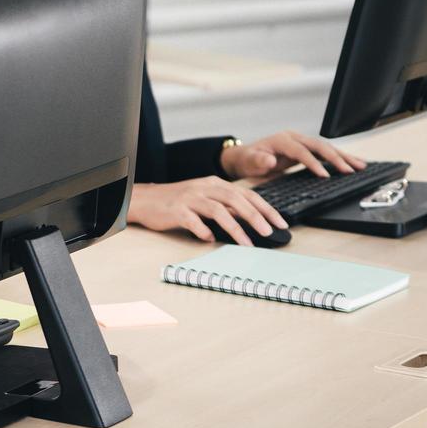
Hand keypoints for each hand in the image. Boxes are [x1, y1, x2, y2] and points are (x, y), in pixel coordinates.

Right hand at [129, 177, 287, 245]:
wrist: (145, 200)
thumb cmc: (177, 202)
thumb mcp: (205, 198)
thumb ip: (226, 205)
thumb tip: (252, 220)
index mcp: (214, 184)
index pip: (247, 194)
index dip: (266, 208)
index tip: (281, 222)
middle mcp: (204, 188)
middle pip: (236, 199)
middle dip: (256, 217)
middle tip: (269, 232)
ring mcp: (190, 198)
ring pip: (218, 210)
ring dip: (235, 228)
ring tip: (247, 243)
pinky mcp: (176, 210)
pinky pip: (193, 221)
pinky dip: (203, 231)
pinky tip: (209, 239)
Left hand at [220, 130, 366, 180]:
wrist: (245, 156)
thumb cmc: (247, 159)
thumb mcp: (249, 162)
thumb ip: (258, 161)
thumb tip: (269, 160)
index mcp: (282, 140)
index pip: (302, 151)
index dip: (314, 163)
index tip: (325, 175)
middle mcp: (294, 138)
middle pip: (319, 146)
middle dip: (336, 158)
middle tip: (351, 170)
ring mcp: (301, 142)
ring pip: (326, 147)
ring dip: (344, 157)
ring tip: (361, 165)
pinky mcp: (305, 149)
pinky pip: (325, 152)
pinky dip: (339, 157)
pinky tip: (352, 163)